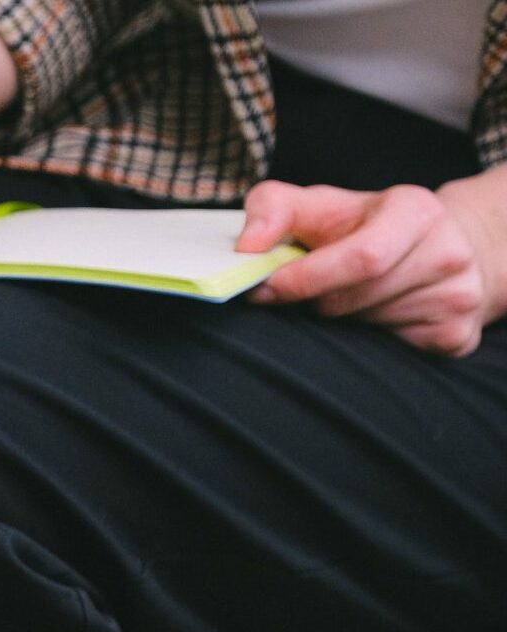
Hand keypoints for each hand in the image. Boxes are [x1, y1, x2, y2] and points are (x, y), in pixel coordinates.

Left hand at [238, 180, 501, 356]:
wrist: (442, 246)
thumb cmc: (366, 227)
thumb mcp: (320, 205)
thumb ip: (273, 209)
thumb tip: (246, 246)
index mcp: (416, 212)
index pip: (361, 258)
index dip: (305, 279)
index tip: (266, 288)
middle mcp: (449, 253)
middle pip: (354, 300)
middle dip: (315, 301)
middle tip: (308, 292)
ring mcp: (458, 298)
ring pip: (367, 329)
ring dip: (339, 320)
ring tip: (347, 296)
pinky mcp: (457, 336)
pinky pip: (389, 352)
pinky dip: (366, 340)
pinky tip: (375, 314)